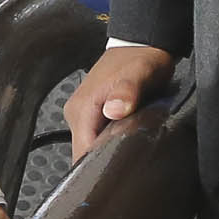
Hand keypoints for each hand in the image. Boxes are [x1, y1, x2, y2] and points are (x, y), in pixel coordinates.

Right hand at [66, 44, 175, 159]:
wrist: (141, 44)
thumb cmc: (141, 58)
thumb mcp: (140, 73)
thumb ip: (127, 91)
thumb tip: (114, 110)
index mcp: (82, 109)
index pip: (81, 153)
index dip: (98, 167)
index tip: (117, 174)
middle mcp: (77, 113)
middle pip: (83, 154)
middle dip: (103, 163)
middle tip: (128, 165)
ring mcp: (83, 115)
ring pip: (89, 148)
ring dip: (106, 154)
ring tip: (128, 153)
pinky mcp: (92, 115)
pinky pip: (95, 138)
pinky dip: (108, 143)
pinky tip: (124, 141)